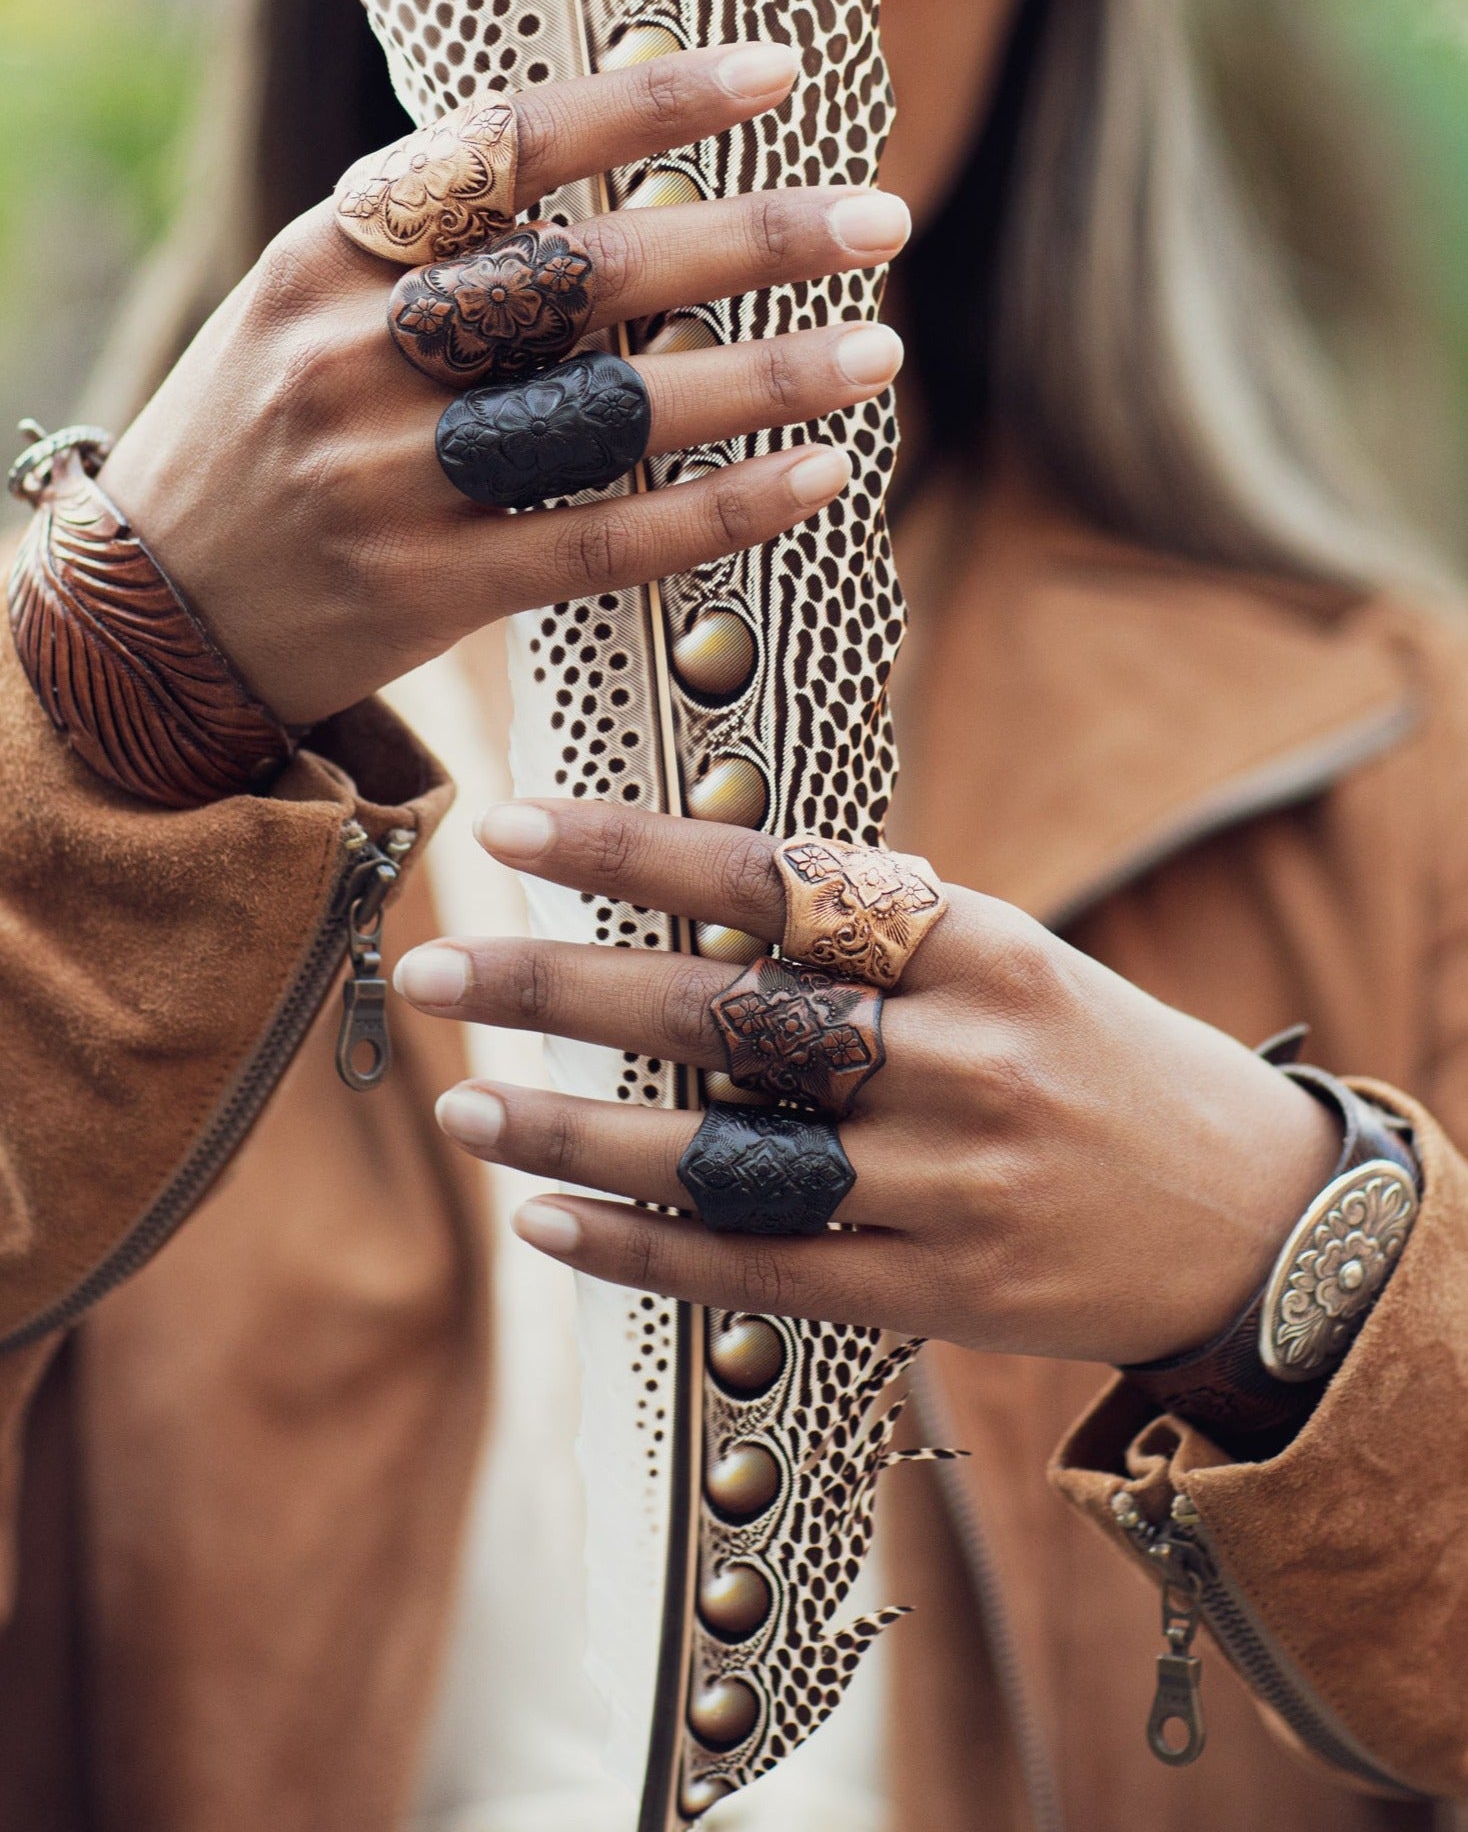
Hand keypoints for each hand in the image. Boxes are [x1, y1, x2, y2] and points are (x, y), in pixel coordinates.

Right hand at [98, 45, 909, 724]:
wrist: (148, 620)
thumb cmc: (257, 448)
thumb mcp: (303, 313)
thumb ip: (430, 261)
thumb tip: (607, 206)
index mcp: (324, 252)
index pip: (506, 148)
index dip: (648, 105)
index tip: (771, 80)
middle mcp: (352, 350)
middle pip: (584, 273)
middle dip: (748, 239)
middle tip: (879, 219)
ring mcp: (386, 475)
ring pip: (609, 410)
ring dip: (761, 376)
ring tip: (877, 352)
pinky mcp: (426, 589)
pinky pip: (601, 539)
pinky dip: (717, 508)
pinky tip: (812, 473)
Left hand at [393, 801, 1341, 1364]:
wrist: (1253, 1219)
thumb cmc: (1109, 1063)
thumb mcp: (1022, 961)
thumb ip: (884, 932)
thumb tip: (711, 891)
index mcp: (987, 949)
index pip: (780, 884)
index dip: (633, 855)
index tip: (512, 829)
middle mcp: (964, 1061)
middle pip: (725, 1019)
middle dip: (559, 993)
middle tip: (432, 971)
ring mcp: (948, 1186)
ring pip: (724, 1159)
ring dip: (576, 1138)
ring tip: (465, 1111)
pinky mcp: (937, 1291)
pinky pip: (761, 1272)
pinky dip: (643, 1252)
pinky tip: (549, 1225)